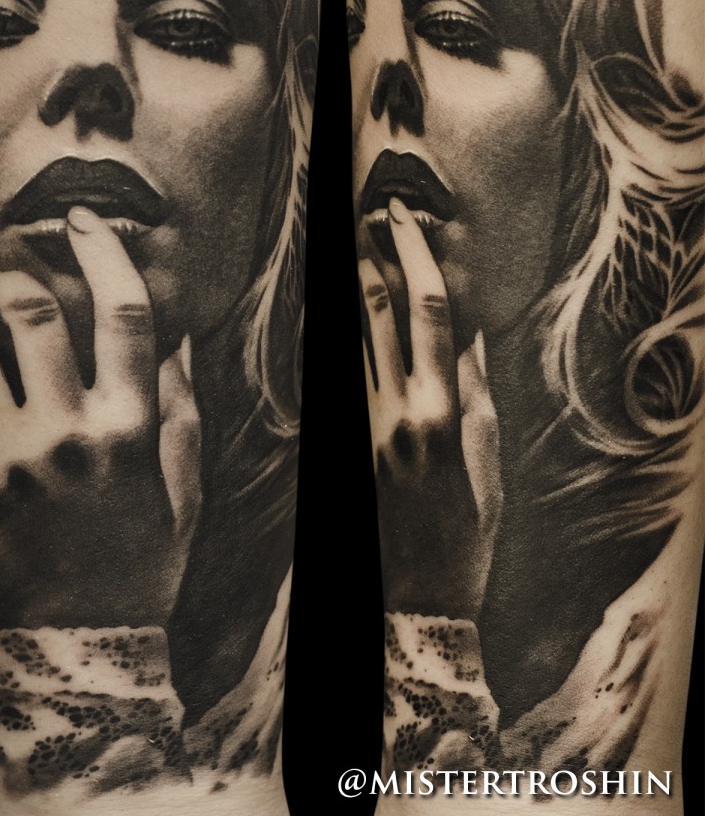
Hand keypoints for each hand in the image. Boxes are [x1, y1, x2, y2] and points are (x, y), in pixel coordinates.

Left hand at [0, 206, 201, 631]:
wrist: (77, 644)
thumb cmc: (139, 560)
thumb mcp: (178, 489)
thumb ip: (178, 409)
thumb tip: (177, 337)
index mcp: (131, 428)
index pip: (124, 314)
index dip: (102, 253)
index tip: (80, 220)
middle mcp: (72, 437)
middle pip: (34, 318)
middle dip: (14, 285)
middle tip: (4, 282)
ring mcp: (13, 464)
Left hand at [361, 198, 500, 621]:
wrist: (415, 602)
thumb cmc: (466, 539)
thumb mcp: (486, 467)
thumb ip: (475, 397)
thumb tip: (468, 336)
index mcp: (439, 413)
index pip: (426, 314)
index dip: (414, 257)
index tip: (403, 215)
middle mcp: (393, 413)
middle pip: (378, 315)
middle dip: (371, 258)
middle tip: (364, 212)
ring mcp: (359, 429)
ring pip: (350, 342)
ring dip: (349, 291)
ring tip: (346, 246)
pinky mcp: (339, 447)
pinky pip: (337, 380)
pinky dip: (336, 342)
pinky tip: (329, 316)